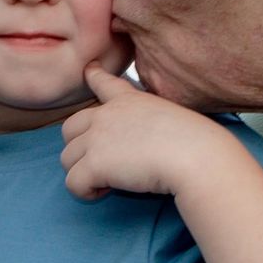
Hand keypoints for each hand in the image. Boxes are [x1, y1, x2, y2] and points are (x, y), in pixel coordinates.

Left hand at [60, 62, 244, 200]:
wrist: (195, 155)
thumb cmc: (195, 143)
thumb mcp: (171, 119)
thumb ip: (151, 125)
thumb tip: (147, 147)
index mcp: (129, 101)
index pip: (104, 82)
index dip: (93, 76)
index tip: (88, 70)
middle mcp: (107, 114)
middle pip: (69, 128)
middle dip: (78, 148)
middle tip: (103, 164)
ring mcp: (97, 137)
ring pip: (67, 158)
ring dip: (83, 173)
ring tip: (109, 182)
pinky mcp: (94, 163)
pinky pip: (73, 183)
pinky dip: (86, 192)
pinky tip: (107, 191)